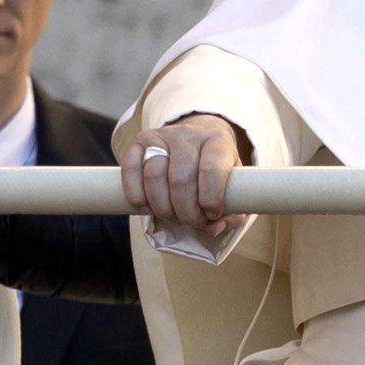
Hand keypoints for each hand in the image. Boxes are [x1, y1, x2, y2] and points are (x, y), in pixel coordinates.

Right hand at [120, 114, 250, 237]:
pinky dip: (136, 195)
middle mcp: (189, 135)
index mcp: (217, 142)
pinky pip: (130, 168)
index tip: (212, 214)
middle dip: (185, 210)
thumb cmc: (217, 167)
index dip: (210, 198)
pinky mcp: (142, 140)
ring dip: (162, 207)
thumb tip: (213, 229)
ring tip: (173, 218)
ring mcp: (163, 136)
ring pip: (154, 175)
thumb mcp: (233, 185)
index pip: (212, 169)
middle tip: (191, 221)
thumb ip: (231, 212)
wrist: (201, 135)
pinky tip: (147, 209)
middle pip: (180, 178)